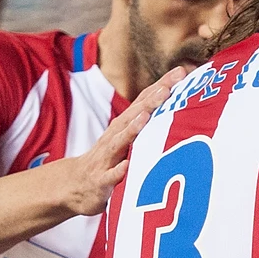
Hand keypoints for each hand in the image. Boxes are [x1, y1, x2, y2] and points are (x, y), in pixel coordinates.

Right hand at [53, 67, 185, 216]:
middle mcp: (115, 137)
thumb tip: (181, 107)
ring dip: (132, 129)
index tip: (182, 71)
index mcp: (124, 126)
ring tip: (145, 117)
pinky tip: (127, 166)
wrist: (76, 186)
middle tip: (168, 88)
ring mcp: (106, 158)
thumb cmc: (110, 160)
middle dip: (151, 101)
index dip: (162, 86)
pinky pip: (110, 177)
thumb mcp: (129, 140)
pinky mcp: (100, 181)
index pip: (145, 101)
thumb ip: (150, 125)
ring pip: (119, 142)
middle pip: (134, 115)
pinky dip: (118, 171)